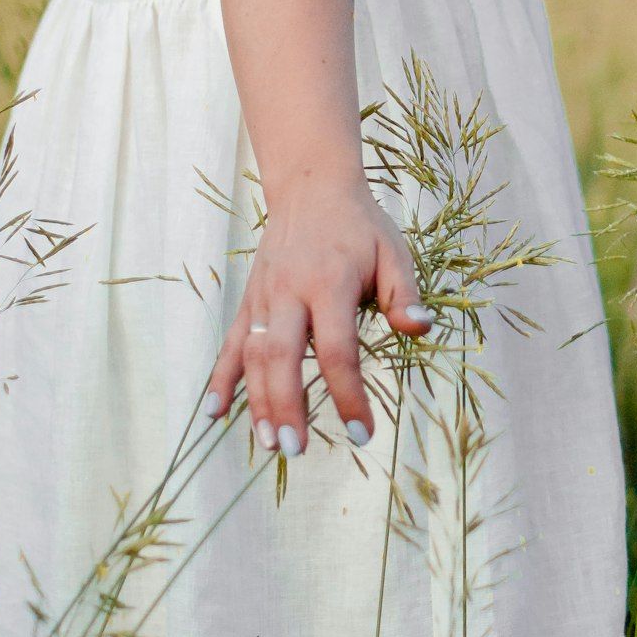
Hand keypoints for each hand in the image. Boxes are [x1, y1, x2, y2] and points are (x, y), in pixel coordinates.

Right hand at [202, 171, 433, 455]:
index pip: (337, 350)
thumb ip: (405, 293)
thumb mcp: (393, 251)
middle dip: (288, 406)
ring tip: (270, 444)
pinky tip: (215, 413)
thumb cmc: (359, 225)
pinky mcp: (249, 301)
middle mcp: (289, 293)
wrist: (311, 187)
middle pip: (282, 358)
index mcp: (329, 283)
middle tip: (298, 449)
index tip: (363, 433)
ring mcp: (263, 298)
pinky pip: (231, 344)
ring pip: (253, 356)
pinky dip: (220, 379)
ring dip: (258, 402)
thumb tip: (421, 330)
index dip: (349, 395)